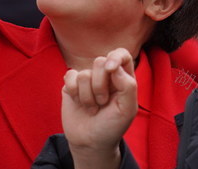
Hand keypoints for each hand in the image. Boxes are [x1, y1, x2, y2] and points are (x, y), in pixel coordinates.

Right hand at [62, 48, 137, 168]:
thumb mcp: (127, 110)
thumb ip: (128, 86)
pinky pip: (69, 76)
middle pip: (99, 62)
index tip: (110, 69)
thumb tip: (113, 66)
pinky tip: (79, 103)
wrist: (90, 142)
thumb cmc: (112, 126)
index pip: (121, 54)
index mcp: (122, 77)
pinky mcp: (71, 84)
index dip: (115, 57)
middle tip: (103, 103)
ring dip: (88, 96)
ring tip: (92, 108)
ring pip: (84, 74)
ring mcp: (87, 78)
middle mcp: (105, 74)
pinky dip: (74, 92)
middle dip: (100, 86)